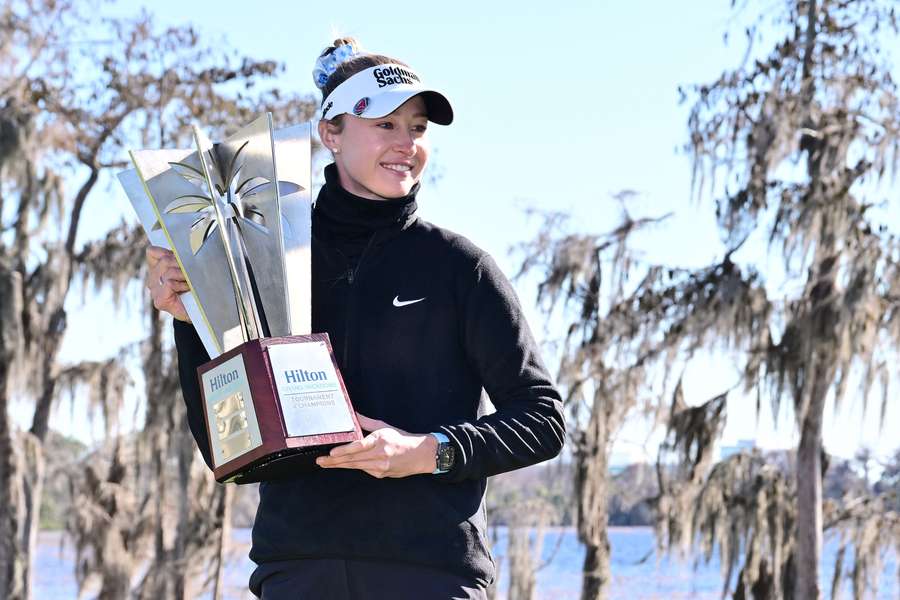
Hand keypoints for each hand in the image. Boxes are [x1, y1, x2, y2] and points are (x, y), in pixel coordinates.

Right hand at [146, 246, 190, 321]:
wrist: (197, 312)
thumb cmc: (192, 289)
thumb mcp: (185, 269)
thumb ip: (178, 258)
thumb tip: (183, 247)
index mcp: (156, 270)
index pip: (152, 252)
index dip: (166, 251)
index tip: (180, 255)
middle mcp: (153, 280)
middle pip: (164, 260)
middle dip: (181, 262)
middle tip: (192, 270)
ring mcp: (155, 291)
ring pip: (167, 271)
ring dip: (183, 274)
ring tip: (191, 280)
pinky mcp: (160, 300)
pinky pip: (169, 283)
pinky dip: (181, 284)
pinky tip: (186, 288)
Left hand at [316, 414, 437, 478]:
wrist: (420, 455)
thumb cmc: (402, 439)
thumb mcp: (385, 427)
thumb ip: (367, 423)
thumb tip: (353, 414)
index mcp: (380, 440)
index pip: (359, 446)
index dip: (344, 450)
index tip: (332, 452)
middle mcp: (380, 454)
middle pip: (353, 459)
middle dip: (334, 461)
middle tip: (320, 461)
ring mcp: (381, 466)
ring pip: (355, 466)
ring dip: (339, 465)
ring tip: (326, 464)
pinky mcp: (381, 474)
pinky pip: (364, 470)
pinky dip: (354, 466)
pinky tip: (344, 464)